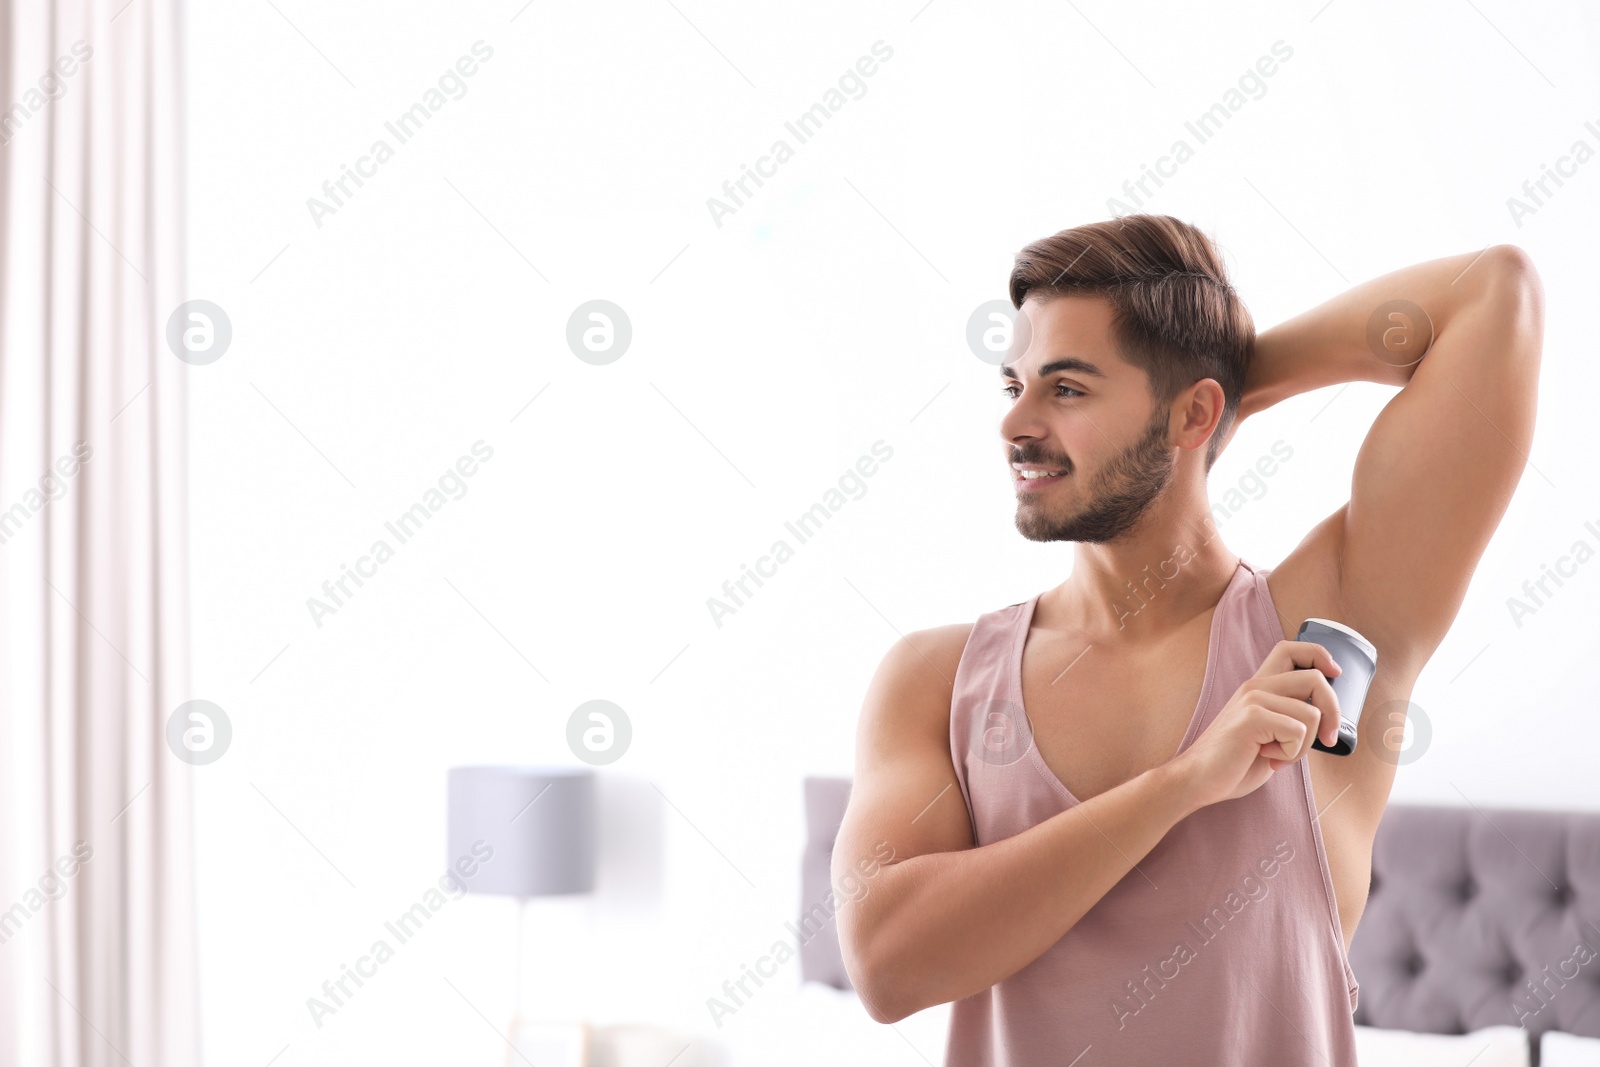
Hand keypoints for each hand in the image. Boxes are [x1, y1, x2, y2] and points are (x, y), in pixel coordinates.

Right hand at [1169, 640, 1342, 809]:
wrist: (1198, 779)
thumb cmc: (1233, 762)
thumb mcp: (1268, 734)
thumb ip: (1289, 718)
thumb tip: (1325, 719)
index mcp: (1259, 687)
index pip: (1291, 649)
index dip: (1319, 655)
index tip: (1335, 673)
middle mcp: (1255, 686)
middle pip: (1315, 678)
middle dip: (1333, 711)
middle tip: (1326, 739)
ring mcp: (1253, 699)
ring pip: (1311, 713)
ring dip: (1305, 745)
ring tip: (1279, 756)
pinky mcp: (1252, 717)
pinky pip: (1297, 731)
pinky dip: (1291, 753)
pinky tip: (1268, 757)